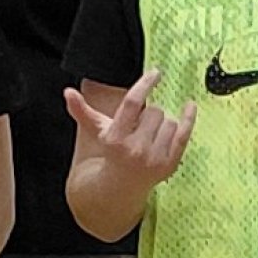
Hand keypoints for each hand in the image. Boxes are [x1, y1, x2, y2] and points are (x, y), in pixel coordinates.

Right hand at [63, 71, 196, 190]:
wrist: (122, 185)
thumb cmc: (112, 150)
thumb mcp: (97, 130)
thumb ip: (82, 110)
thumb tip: (68, 92)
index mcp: (116, 137)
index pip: (133, 103)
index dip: (145, 84)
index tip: (156, 72)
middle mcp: (135, 149)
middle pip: (154, 111)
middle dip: (150, 113)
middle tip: (142, 125)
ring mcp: (154, 158)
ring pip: (169, 120)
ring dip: (163, 122)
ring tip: (151, 135)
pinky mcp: (170, 164)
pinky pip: (184, 134)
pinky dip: (188, 118)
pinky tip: (189, 105)